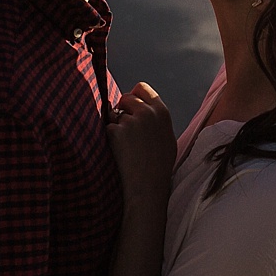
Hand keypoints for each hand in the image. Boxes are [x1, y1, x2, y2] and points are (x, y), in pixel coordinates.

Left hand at [106, 81, 174, 203]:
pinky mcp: (116, 131)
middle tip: (126, 130)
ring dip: (116, 125)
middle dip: (123, 109)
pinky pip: (107, 127)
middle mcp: (147, 112)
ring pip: (115, 114)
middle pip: (126, 97)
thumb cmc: (158, 167)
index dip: (134, 96)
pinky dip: (110, 137)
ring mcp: (131, 121)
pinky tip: (119, 152)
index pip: (142, 88)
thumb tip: (144, 105)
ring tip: (127, 147)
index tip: (130, 106)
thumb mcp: (167, 137)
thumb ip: (157, 119)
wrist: (147, 187)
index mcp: (162, 112)